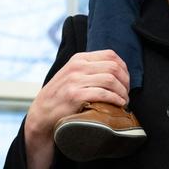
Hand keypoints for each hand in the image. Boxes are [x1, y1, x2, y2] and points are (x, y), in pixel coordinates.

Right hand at [24, 50, 129, 168]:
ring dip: (122, 92)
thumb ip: (91, 67)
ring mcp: (75, 81)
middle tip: (127, 92)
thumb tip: (119, 67)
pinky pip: (103, 94)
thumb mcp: (73, 74)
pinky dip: (115, 99)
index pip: (110, 55)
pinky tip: (119, 104)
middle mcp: (77, 66)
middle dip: (125, 81)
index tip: (126, 80)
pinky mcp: (75, 96)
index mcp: (79, 58)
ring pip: (111, 80)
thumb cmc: (61, 95)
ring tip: (124, 100)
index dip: (123, 68)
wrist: (41, 114)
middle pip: (113, 68)